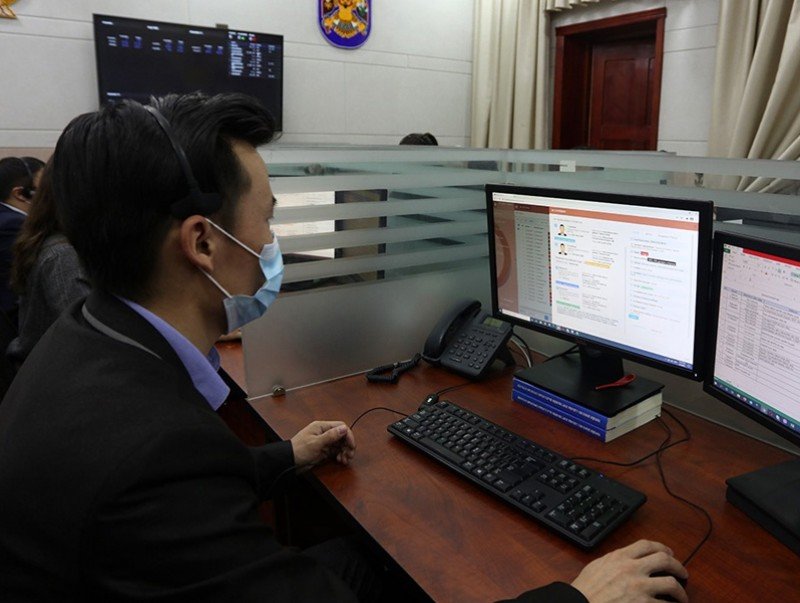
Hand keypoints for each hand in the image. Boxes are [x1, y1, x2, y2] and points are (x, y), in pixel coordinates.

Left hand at [290, 420, 355, 467]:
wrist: (288, 461)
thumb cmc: (298, 450)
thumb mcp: (316, 443)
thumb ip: (331, 436)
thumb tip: (344, 428)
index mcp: (321, 427)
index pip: (340, 427)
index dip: (348, 435)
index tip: (352, 446)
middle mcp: (324, 433)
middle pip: (342, 436)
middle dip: (347, 445)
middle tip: (350, 455)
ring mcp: (324, 442)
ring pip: (340, 444)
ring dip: (345, 451)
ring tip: (345, 460)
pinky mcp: (323, 450)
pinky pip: (336, 451)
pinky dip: (340, 455)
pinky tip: (341, 460)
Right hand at [571, 540, 687, 602]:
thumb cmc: (585, 590)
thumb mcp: (597, 567)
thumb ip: (614, 561)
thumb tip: (625, 560)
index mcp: (619, 558)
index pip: (646, 545)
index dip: (662, 547)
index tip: (669, 553)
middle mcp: (632, 569)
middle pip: (664, 560)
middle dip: (678, 567)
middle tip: (683, 574)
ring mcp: (639, 587)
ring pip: (671, 584)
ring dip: (680, 591)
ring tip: (681, 597)